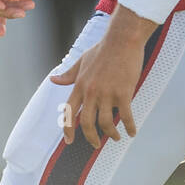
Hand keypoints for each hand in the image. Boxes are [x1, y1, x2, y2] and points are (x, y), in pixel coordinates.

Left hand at [49, 32, 142, 147]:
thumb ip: (69, 74)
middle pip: (87, 123)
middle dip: (91, 138)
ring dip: (111, 134)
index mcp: (79, 85)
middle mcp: (91, 92)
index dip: (67, 130)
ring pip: (106, 123)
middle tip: (95, 145)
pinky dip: (129, 127)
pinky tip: (132, 132)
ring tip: (117, 137)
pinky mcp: (123, 93)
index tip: (69, 141)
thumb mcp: (81, 61)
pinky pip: (126, 116)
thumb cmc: (103, 49)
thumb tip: (53, 80)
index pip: (69, 112)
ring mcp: (107, 93)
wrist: (122, 39)